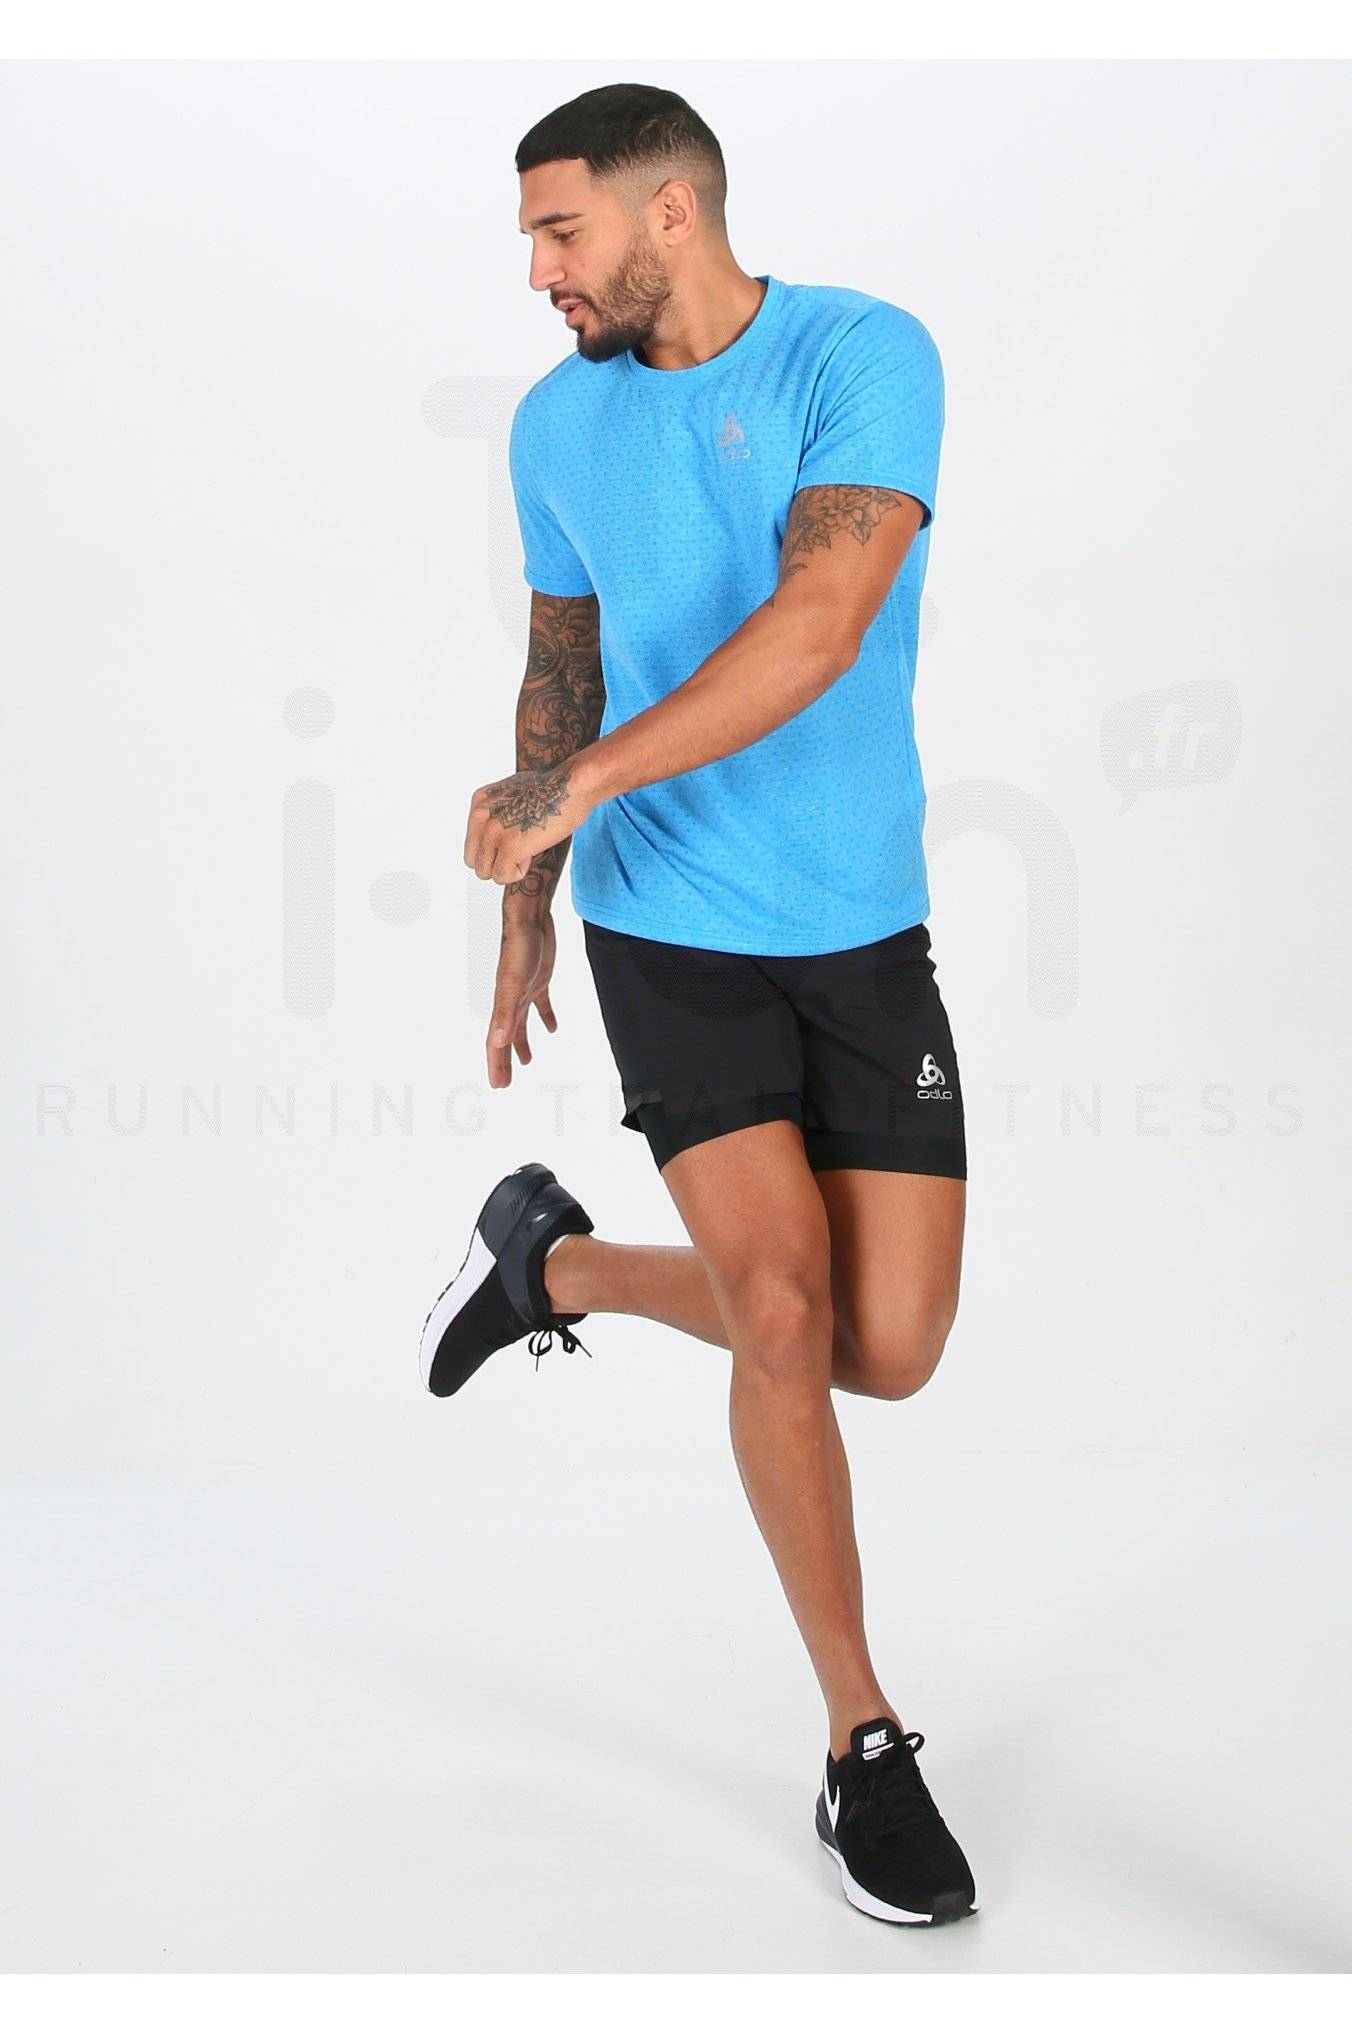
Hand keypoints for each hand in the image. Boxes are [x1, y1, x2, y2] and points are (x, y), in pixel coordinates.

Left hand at [464, 759, 593, 886]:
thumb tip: (497, 840)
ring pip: (485, 872)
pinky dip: (518, 872)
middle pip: (474, 860)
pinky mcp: (510, 846)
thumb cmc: (553, 790)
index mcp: (480, 803)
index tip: (514, 837)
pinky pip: (503, 876)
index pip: (472, 843)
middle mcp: (482, 817)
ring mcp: (494, 832)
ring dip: (507, 868)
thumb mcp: (513, 795)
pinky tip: (531, 853)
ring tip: (527, 849)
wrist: (572, 786)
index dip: (494, 848)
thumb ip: (497, 815)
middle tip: (519, 850)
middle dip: (496, 861)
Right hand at [487, 912, 558, 1089]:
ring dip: (521, 1043)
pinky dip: (546, 1018)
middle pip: (505, 1037)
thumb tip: (498, 1041)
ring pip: (521, 1024)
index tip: (498, 1084)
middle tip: (505, 1082)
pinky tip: (552, 1028)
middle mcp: (510, 1000)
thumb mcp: (512, 982)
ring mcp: (524, 990)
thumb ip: (504, 1011)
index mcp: (502, 1004)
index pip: (496, 1042)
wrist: (528, 918)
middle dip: (505, 1060)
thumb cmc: (518, 947)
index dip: (496, 1064)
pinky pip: (541, 1004)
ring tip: (527, 1061)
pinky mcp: (538, 980)